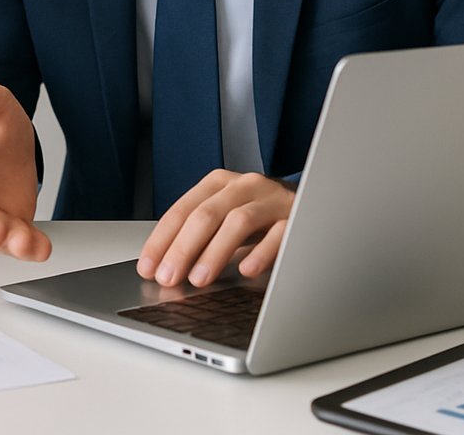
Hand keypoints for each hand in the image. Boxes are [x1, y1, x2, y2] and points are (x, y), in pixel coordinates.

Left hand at [137, 170, 294, 286]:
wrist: (315, 204)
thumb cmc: (262, 218)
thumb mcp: (228, 219)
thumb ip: (201, 237)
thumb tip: (166, 267)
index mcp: (219, 183)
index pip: (183, 210)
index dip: (162, 240)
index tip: (148, 267)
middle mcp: (244, 185)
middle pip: (206, 214)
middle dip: (182, 248)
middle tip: (168, 277)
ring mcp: (272, 199)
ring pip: (239, 221)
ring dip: (215, 252)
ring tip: (198, 279)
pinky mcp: (298, 217)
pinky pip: (279, 233)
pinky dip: (261, 252)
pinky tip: (246, 271)